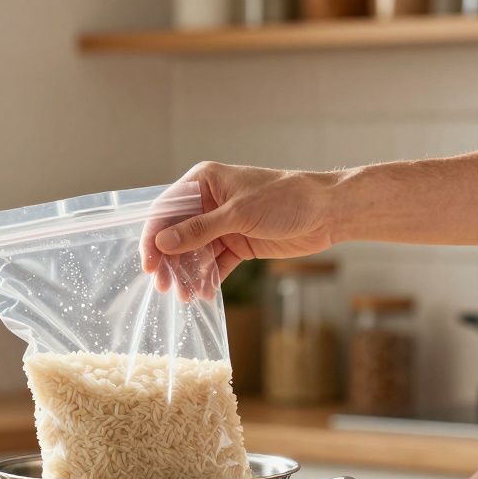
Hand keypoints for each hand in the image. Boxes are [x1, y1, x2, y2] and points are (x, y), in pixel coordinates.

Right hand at [139, 162, 343, 287]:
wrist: (327, 212)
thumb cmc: (285, 199)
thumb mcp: (238, 215)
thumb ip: (200, 230)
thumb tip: (163, 244)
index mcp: (204, 182)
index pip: (168, 210)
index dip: (154, 238)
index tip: (149, 264)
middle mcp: (210, 202)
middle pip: (178, 235)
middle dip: (170, 262)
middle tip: (164, 287)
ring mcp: (223, 224)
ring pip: (195, 252)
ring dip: (188, 274)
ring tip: (185, 296)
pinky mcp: (238, 243)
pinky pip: (215, 263)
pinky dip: (209, 278)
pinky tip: (204, 294)